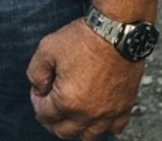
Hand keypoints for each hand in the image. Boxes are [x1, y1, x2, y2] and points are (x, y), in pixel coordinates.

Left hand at [27, 18, 143, 139]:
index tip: (39, 91)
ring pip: (88, 136)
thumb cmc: (84, 38)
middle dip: (52, 120)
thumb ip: (35, 73)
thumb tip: (39, 89)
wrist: (117, 31)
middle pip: (63, 131)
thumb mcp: (47, 49)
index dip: (37, 101)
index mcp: (67, 100)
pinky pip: (114, 128)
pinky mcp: (125, 106)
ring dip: (76, 127)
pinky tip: (96, 114)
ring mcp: (109, 112)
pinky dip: (103, 125)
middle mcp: (88, 113)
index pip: (44, 114)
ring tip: (71, 113)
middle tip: (50, 105)